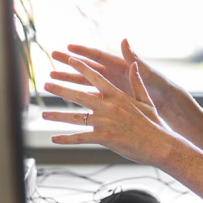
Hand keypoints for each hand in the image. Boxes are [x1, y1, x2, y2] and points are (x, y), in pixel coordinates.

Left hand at [43, 57, 173, 165]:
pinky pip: (80, 138)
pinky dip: (66, 139)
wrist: (158, 144)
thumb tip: (134, 65)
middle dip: (61, 88)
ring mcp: (105, 122)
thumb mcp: (145, 99)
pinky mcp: (103, 137)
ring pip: (76, 117)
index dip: (82, 67)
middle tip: (47, 84)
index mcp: (117, 95)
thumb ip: (136, 82)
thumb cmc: (153, 123)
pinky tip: (54, 139)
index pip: (96, 78)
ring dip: (58, 116)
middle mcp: (109, 106)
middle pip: (80, 95)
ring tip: (43, 114)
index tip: (70, 59)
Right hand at [50, 39, 178, 120]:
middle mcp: (111, 74)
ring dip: (68, 80)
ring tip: (51, 77)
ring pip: (84, 83)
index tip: (67, 46)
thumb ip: (133, 57)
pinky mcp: (110, 99)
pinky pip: (89, 98)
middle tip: (52, 56)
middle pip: (86, 67)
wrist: (165, 101)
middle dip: (69, 62)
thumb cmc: (157, 84)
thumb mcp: (146, 71)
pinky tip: (64, 98)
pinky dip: (77, 97)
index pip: (97, 56)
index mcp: (119, 65)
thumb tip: (124, 39)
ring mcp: (109, 87)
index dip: (82, 51)